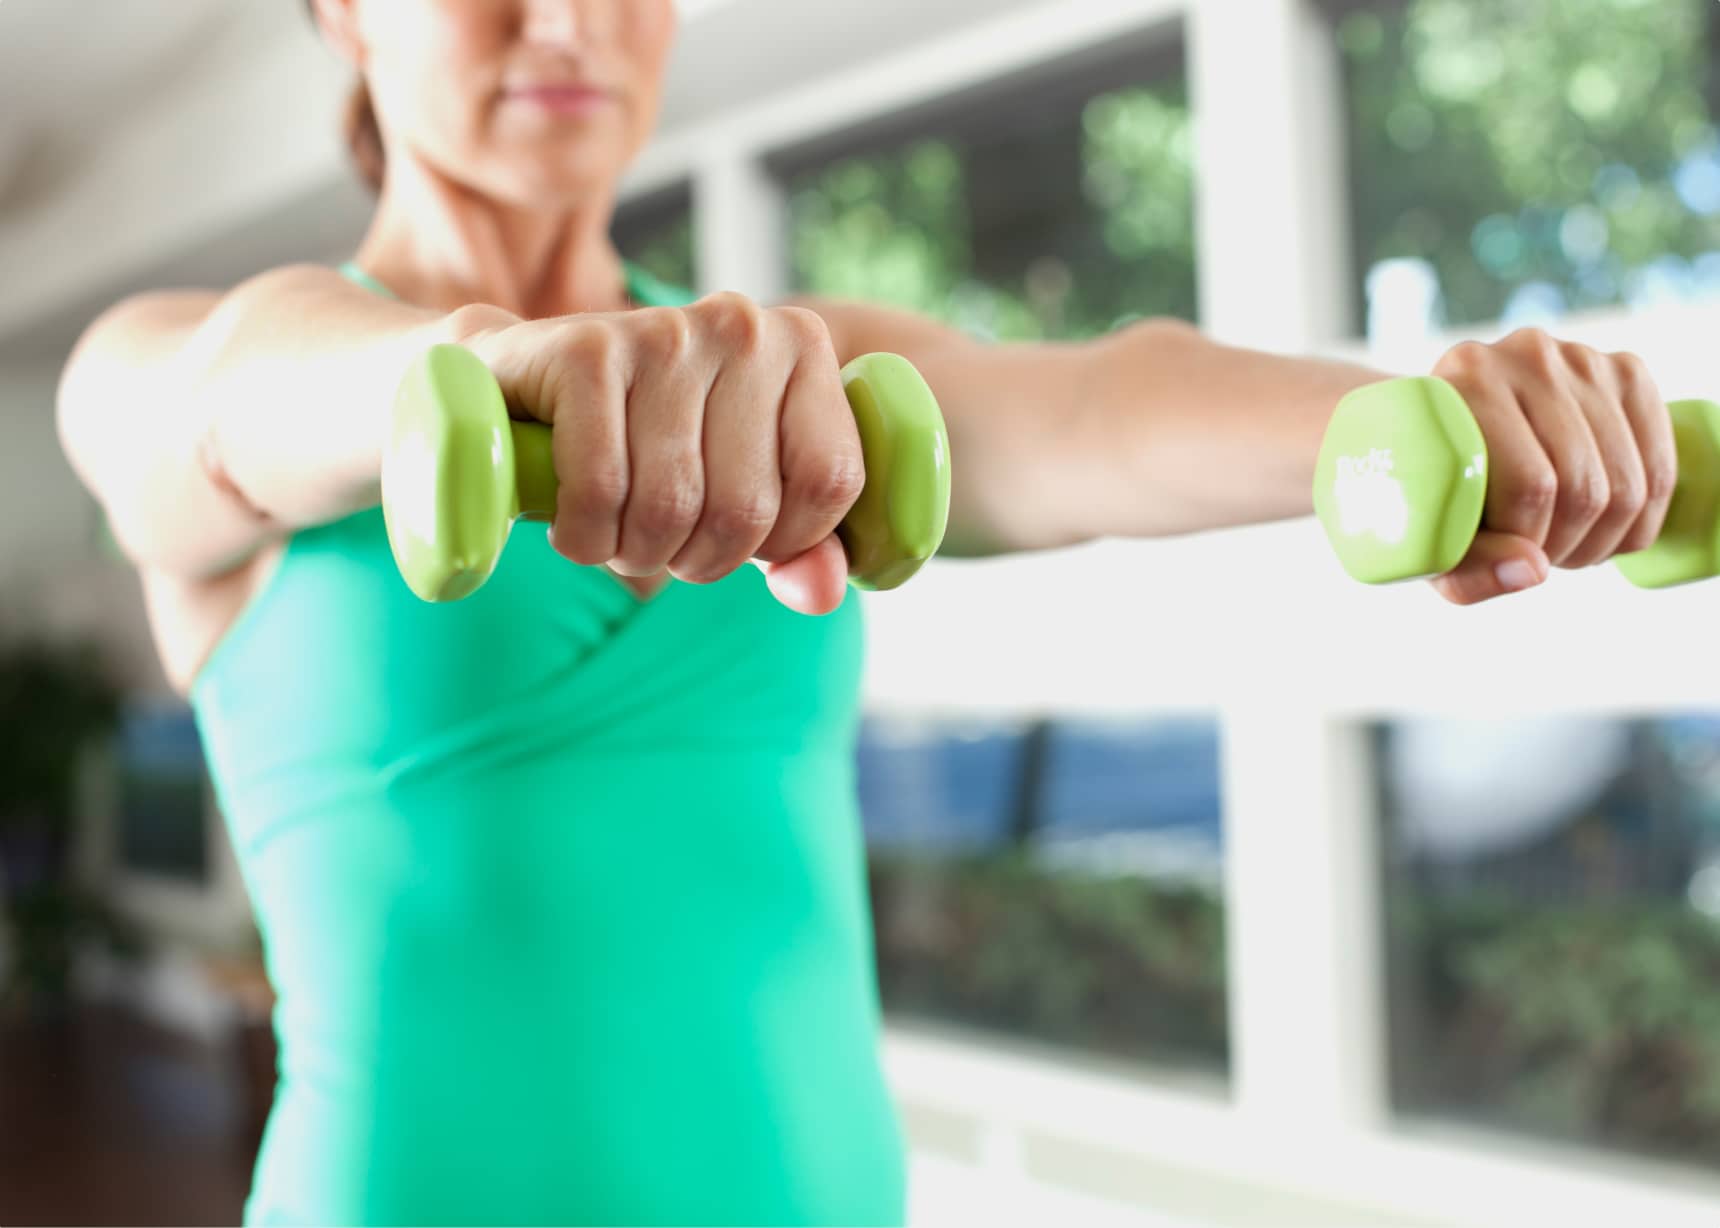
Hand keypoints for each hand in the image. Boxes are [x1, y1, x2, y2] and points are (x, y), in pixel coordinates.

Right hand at [457, 292, 863, 614]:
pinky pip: (602, 489)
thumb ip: (800, 548)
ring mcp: (665, 331)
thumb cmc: (649, 446)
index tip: (740, 538)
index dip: (784, 541)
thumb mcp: (739, 492)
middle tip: (662, 544)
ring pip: (672, 506)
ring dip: (635, 552)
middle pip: (747, 508)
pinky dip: (585, 535)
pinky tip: (575, 523)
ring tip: (618, 532)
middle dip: (698, 558)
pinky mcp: (587, 350)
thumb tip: (821, 595)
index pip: (831, 480)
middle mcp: (744, 325)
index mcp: (802, 347)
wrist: (518, 386)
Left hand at [1425, 327, 1674, 604]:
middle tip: (1538, 556)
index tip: (1508, 554)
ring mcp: (1583, 359)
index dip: (1528, 541)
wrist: (1445, 423)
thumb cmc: (1427, 489)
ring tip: (1562, 545)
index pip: (1530, 484)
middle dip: (1566, 546)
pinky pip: (1661, 469)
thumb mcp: (1427, 539)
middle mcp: (1527, 355)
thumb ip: (1465, 569)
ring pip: (1628, 485)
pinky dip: (1639, 521)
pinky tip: (1604, 530)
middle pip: (1583, 486)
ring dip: (1602, 540)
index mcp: (1465, 378)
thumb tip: (1533, 571)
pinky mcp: (1626, 373)